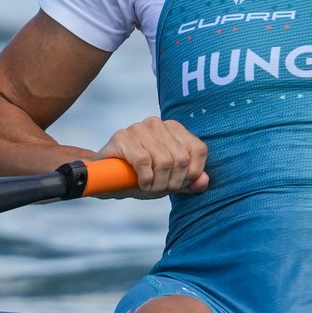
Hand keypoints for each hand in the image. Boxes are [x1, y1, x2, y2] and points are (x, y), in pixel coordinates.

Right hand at [96, 117, 210, 196]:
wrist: (106, 179)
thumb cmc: (140, 177)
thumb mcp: (169, 182)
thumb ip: (189, 181)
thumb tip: (205, 181)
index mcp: (173, 128)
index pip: (198, 150)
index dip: (192, 174)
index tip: (177, 185)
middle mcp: (157, 123)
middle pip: (181, 159)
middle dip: (173, 182)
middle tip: (160, 189)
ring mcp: (138, 128)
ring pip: (164, 161)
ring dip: (158, 183)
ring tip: (149, 187)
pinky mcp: (122, 137)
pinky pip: (144, 161)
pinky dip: (145, 179)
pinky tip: (140, 183)